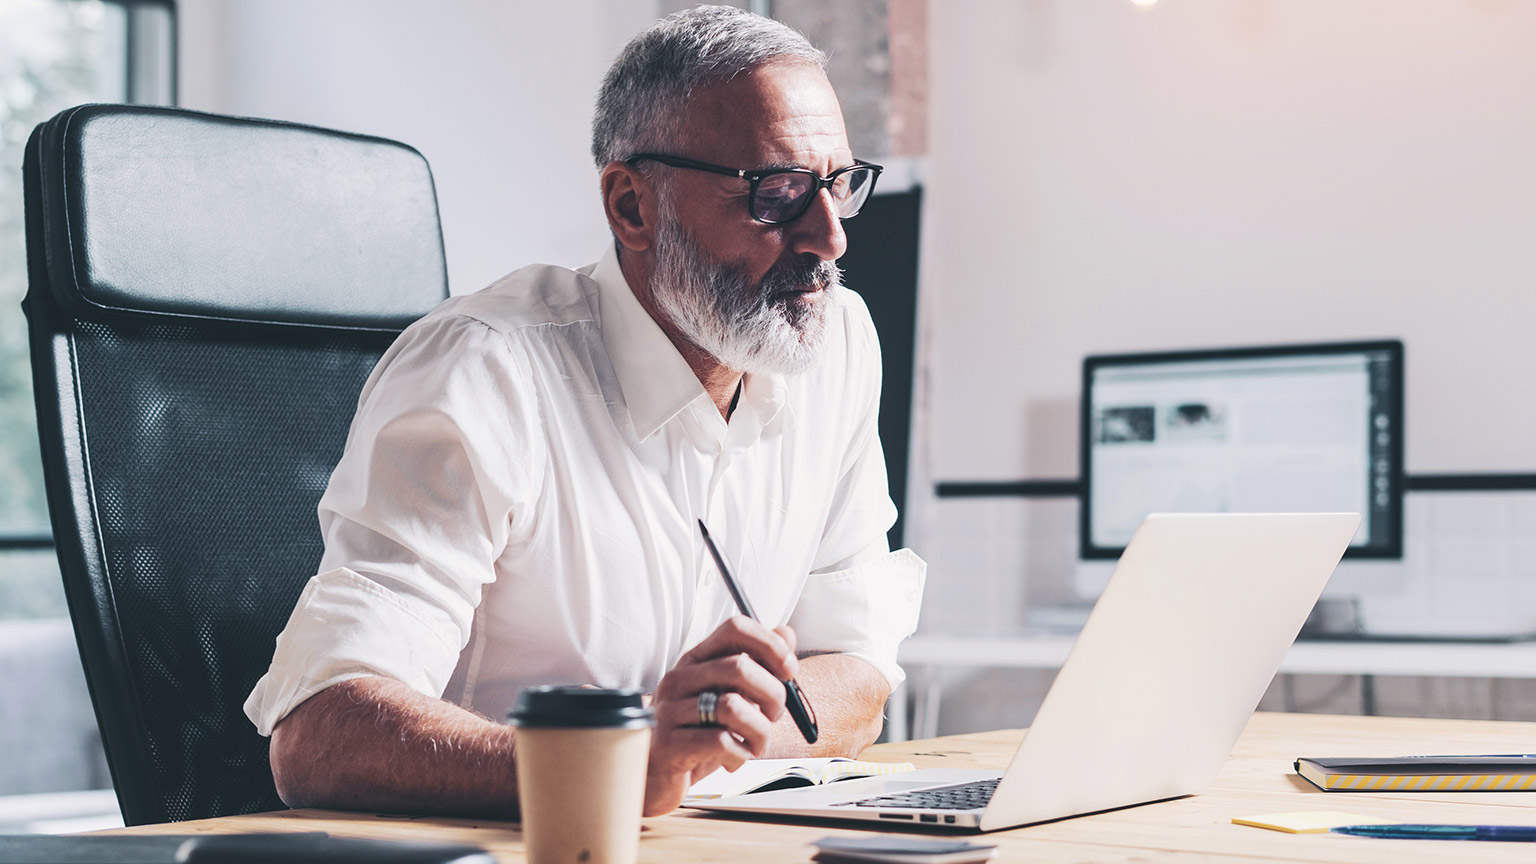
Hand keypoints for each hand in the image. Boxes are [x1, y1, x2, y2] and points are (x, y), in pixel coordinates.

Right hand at [642, 616, 797, 815]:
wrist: (653, 780)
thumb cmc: (696, 736)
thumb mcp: (729, 697)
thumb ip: (758, 665)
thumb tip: (787, 634)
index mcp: (696, 661)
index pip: (735, 628)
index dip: (771, 645)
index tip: (789, 671)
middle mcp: (679, 678)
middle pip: (740, 667)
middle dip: (773, 695)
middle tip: (773, 716)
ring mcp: (669, 710)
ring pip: (734, 707)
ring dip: (760, 732)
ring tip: (754, 745)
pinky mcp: (668, 744)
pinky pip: (720, 742)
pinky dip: (740, 755)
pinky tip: (733, 760)